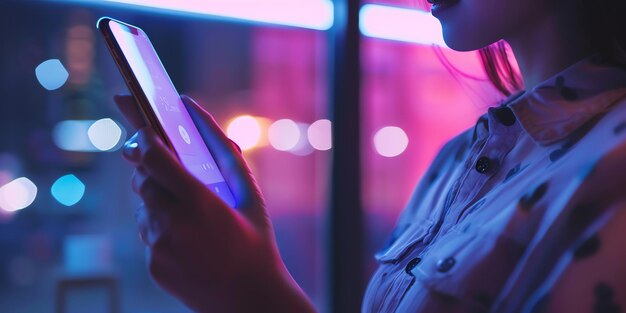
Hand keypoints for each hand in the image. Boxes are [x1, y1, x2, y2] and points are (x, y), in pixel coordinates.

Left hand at [114, 94, 315, 312]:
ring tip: (190, 213)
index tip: (145, 128)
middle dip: (151, 169)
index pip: (153, 157)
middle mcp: (173, 223)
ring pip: (143, 206)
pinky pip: (146, 233)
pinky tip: (188, 237)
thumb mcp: (249, 195)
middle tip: (171, 170)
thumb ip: (225, 152)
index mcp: (199, 202)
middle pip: (142, 179)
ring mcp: (159, 247)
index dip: (144, 136)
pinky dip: (159, 225)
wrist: (249, 298)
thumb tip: (197, 114)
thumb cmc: (256, 241)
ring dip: (157, 199)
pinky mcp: (152, 265)